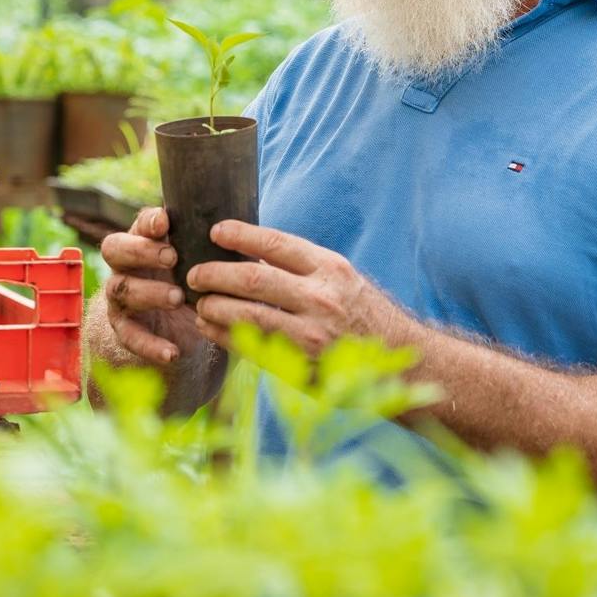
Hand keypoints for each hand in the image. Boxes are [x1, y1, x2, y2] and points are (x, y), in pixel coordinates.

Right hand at [100, 207, 207, 368]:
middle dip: (141, 251)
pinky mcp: (125, 328)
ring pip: (121, 289)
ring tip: (177, 298)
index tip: (166, 223)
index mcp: (145, 242)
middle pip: (114, 249)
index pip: (138, 225)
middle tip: (172, 257)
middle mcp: (125, 266)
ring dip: (149, 292)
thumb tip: (233, 230)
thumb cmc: (193, 282)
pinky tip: (172, 352)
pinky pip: (129, 336)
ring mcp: (120, 297)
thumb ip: (208, 245)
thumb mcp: (203, 263)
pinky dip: (149, 345)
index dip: (148, 222)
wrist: (180, 328)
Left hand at [187, 221, 413, 356]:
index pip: (275, 243)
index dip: (239, 234)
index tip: (215, 231)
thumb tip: (249, 252)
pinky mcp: (303, 364)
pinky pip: (253, 346)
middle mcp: (321, 297)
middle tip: (193, 273)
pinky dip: (225, 335)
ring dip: (214, 306)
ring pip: (247, 314)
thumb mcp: (342, 279)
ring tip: (198, 302)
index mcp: (330, 268)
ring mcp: (311, 333)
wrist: (403, 359)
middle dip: (214, 274)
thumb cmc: (364, 313)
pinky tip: (210, 328)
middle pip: (252, 279)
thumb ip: (303, 267)